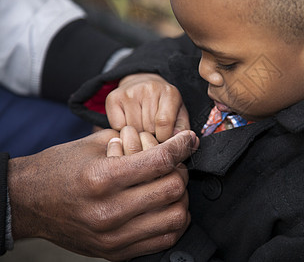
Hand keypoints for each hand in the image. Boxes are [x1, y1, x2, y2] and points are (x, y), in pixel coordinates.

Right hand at [8, 129, 198, 260]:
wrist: (29, 203)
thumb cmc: (60, 169)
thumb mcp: (92, 144)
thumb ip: (134, 140)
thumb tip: (170, 140)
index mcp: (102, 178)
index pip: (160, 161)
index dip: (181, 146)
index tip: (188, 140)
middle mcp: (109, 210)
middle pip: (172, 189)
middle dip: (181, 171)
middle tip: (174, 164)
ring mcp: (113, 236)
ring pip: (175, 217)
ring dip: (181, 198)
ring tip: (170, 186)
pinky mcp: (115, 252)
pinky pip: (163, 239)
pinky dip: (172, 221)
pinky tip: (164, 207)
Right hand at [106, 73, 189, 141]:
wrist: (143, 84)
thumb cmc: (164, 105)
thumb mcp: (179, 115)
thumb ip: (182, 129)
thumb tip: (181, 139)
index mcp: (169, 92)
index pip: (164, 123)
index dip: (163, 137)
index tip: (163, 137)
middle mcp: (149, 88)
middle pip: (148, 128)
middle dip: (151, 135)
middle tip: (152, 129)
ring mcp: (129, 92)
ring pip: (132, 129)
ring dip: (137, 134)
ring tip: (142, 125)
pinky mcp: (113, 97)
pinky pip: (118, 127)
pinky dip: (123, 130)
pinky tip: (130, 121)